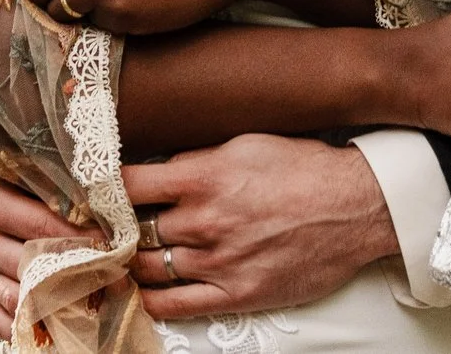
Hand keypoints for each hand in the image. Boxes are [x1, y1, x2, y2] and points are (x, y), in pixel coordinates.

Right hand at [0, 146, 99, 342]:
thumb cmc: (5, 168)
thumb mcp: (22, 162)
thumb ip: (55, 178)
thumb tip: (106, 194)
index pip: (42, 225)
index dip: (82, 237)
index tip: (118, 244)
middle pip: (34, 266)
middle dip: (79, 273)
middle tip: (119, 278)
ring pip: (21, 299)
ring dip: (60, 304)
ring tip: (100, 302)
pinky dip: (28, 327)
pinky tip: (59, 324)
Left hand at [123, 135, 398, 318]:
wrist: (356, 206)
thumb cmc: (305, 169)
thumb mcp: (244, 143)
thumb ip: (196, 159)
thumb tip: (157, 169)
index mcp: (204, 176)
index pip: (127, 184)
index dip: (102, 188)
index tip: (94, 192)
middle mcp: (205, 220)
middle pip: (132, 230)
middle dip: (115, 229)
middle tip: (103, 229)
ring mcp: (219, 261)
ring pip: (148, 266)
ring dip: (131, 262)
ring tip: (124, 255)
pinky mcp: (237, 294)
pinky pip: (174, 306)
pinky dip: (151, 299)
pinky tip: (145, 289)